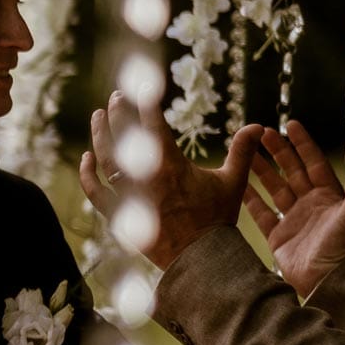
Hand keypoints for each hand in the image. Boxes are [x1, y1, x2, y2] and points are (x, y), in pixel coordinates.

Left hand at [78, 91, 261, 269]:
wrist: (201, 256)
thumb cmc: (217, 218)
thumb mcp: (234, 182)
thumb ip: (242, 151)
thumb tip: (258, 126)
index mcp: (171, 166)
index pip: (153, 125)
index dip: (146, 104)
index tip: (143, 87)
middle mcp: (145, 178)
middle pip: (124, 137)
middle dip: (118, 113)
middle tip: (115, 97)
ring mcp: (129, 197)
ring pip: (106, 160)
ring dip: (100, 135)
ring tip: (97, 116)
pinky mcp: (120, 215)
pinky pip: (95, 193)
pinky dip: (87, 175)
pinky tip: (86, 158)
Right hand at [244, 120, 344, 298]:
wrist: (326, 281)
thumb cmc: (343, 248)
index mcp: (328, 196)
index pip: (313, 163)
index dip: (303, 144)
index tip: (290, 124)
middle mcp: (310, 204)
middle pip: (291, 171)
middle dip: (277, 151)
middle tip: (261, 132)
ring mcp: (292, 219)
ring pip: (273, 188)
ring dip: (260, 170)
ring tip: (244, 153)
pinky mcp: (277, 235)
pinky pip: (260, 213)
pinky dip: (249, 199)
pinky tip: (237, 185)